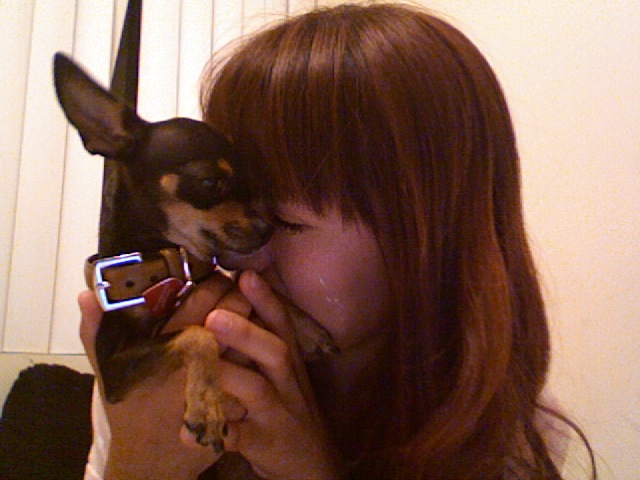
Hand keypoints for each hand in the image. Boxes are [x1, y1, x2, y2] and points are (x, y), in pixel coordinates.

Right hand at [79, 273, 245, 479]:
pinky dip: (257, 355)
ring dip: (253, 323)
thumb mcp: (108, 371)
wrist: (145, 466)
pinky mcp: (236, 402)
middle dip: (240, 297)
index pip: (207, 297)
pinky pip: (256, 370)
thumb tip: (88, 294)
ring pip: (251, 339)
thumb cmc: (127, 412)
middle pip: (235, 313)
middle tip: (238, 294)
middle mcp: (198, 361)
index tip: (220, 278)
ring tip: (247, 318)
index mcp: (168, 345)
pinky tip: (254, 350)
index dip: (219, 281)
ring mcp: (221, 384)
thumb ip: (97, 331)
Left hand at [204, 271, 345, 479]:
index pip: (281, 324)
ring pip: (257, 390)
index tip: (245, 275)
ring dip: (229, 376)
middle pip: (274, 350)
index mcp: (288, 361)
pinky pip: (241, 438)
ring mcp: (278, 412)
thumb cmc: (288, 407)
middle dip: (246, 332)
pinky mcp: (267, 443)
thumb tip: (229, 305)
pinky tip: (188, 431)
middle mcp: (287, 381)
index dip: (266, 299)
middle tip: (214, 317)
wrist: (313, 464)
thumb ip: (262, 343)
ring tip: (202, 366)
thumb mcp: (283, 373)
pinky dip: (217, 433)